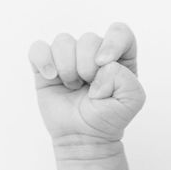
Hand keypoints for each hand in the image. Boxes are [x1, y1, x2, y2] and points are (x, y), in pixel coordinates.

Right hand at [27, 22, 145, 143]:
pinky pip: (38, 48)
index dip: (111, 43)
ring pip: (64, 41)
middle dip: (88, 66)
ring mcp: (69, 57)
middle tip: (90, 89)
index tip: (103, 64)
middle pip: (89, 38)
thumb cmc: (108, 118)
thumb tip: (100, 66)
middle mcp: (94, 52)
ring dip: (68, 68)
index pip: (119, 32)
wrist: (83, 137)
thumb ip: (126, 78)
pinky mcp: (46, 65)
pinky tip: (52, 78)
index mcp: (119, 57)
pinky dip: (43, 61)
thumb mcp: (132, 101)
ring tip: (73, 87)